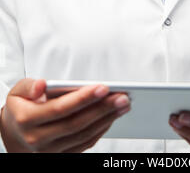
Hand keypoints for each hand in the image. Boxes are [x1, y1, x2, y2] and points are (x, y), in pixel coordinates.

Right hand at [0, 78, 130, 152]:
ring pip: (83, 136)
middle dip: (102, 109)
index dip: (83, 98)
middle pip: (76, 124)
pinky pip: (84, 144)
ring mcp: (51, 150)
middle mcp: (39, 139)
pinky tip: (112, 117)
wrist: (13, 134)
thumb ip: (29, 86)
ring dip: (106, 120)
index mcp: (28, 120)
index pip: (60, 109)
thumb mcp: (18, 91)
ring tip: (123, 104)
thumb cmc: (21, 107)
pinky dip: (101, 130)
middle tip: (122, 96)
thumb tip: (41, 86)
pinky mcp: (61, 156)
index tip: (103, 87)